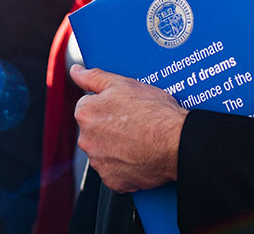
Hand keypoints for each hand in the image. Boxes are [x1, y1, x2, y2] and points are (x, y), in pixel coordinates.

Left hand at [71, 64, 186, 192]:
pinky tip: (140, 156)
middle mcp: (86, 140)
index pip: (88, 106)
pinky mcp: (113, 181)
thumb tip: (76, 71)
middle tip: (133, 124)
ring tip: (139, 140)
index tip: (123, 108)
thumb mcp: (123, 83)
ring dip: (116, 148)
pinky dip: (124, 167)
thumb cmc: (154, 112)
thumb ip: (93, 77)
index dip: (107, 106)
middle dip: (109, 128)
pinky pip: (115, 172)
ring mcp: (99, 162)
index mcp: (85, 114)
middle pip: (94, 131)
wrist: (177, 142)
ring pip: (104, 152)